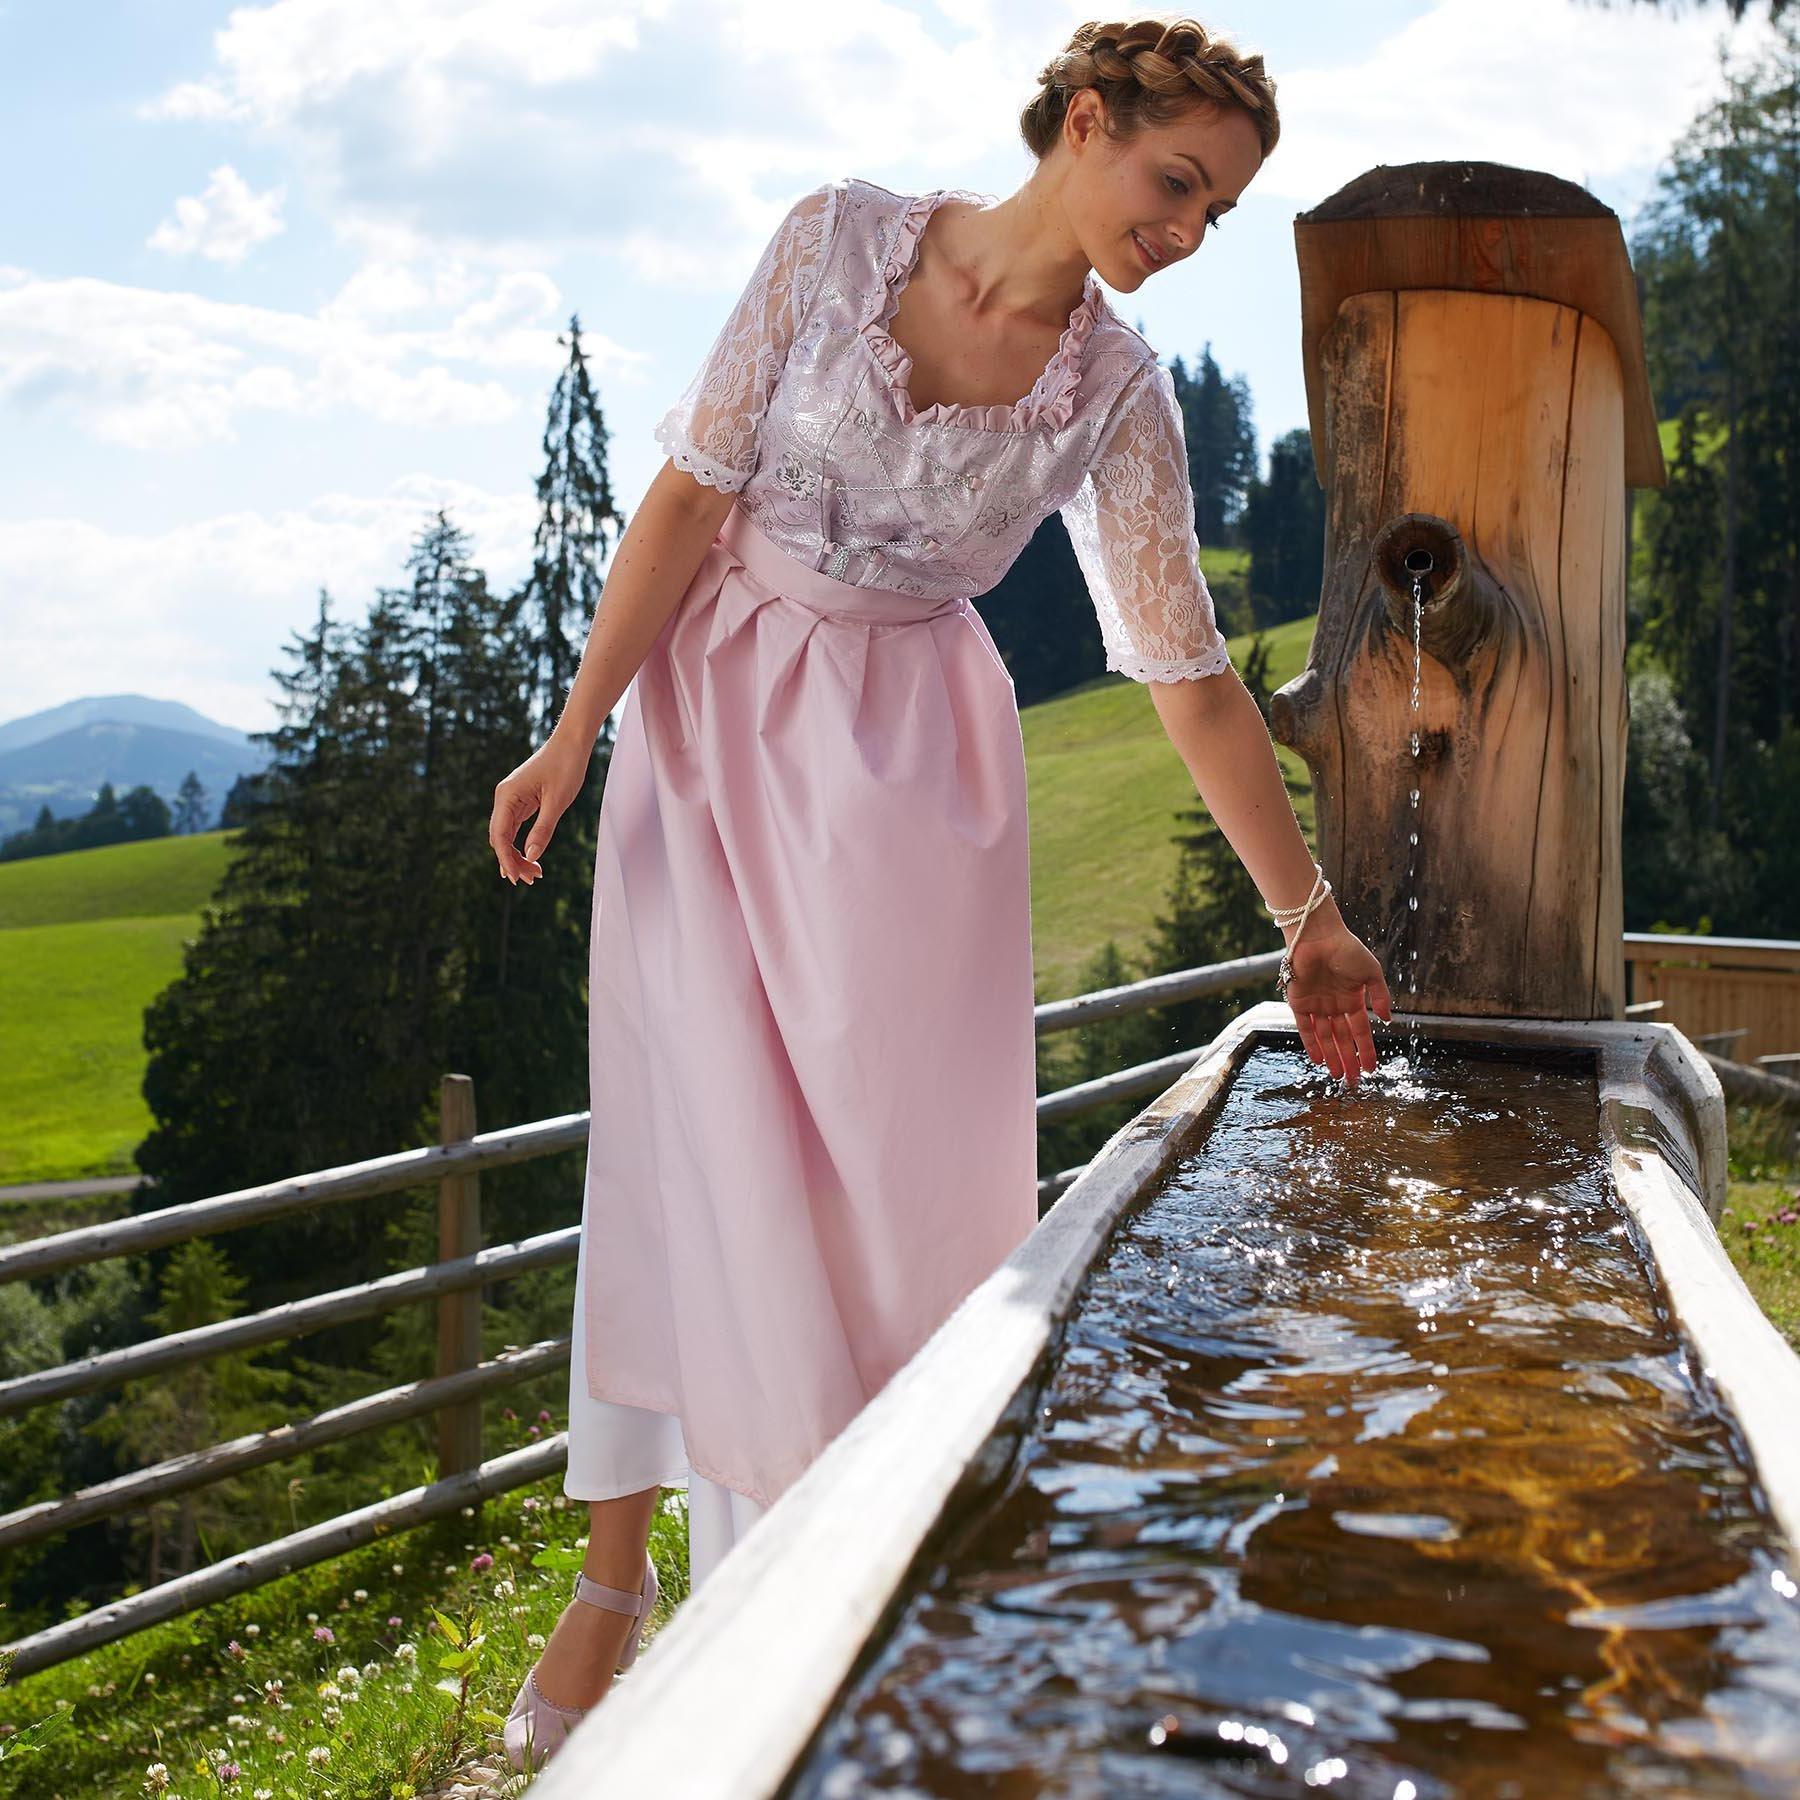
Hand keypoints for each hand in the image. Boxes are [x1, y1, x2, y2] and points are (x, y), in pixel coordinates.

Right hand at [490, 734, 589, 884]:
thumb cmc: (566, 767)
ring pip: (507, 834)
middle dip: (512, 861)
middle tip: (531, 880)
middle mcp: (504, 798)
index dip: (506, 859)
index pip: (499, 835)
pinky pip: (515, 827)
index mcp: (507, 796)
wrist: (571, 743)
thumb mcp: (557, 801)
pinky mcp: (521, 801)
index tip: (516, 878)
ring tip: (533, 874)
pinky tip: (529, 858)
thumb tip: (530, 855)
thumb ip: (543, 829)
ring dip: (517, 855)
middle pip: (500, 838)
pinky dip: (521, 843)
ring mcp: (511, 799)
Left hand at [1281, 903, 1393, 1085]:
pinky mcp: (1298, 1003)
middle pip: (1341, 1039)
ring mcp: (1316, 1006)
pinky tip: (1318, 1060)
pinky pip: (1305, 1028)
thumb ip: (1380, 996)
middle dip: (1347, 1060)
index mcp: (1352, 1000)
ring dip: (1331, 1056)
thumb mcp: (1371, 973)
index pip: (1360, 1031)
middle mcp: (1334, 1006)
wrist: (1318, 936)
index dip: (1365, 1050)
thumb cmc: (1346, 949)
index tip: (1370, 1068)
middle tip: (1352, 1082)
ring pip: (1325, 1038)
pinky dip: (1311, 1045)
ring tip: (1337, 1076)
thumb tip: (1387, 1020)